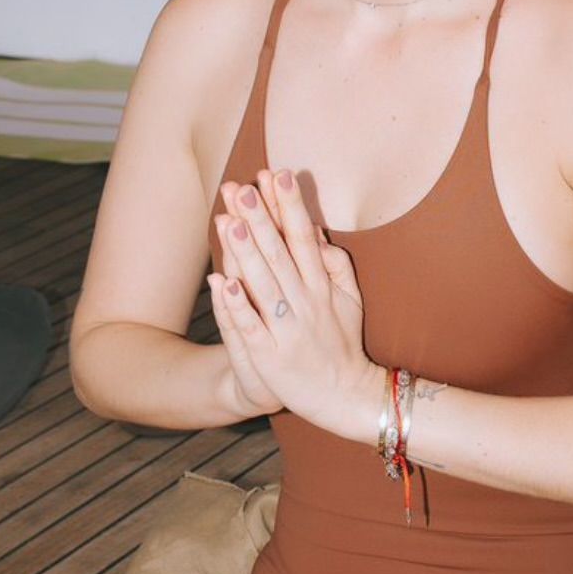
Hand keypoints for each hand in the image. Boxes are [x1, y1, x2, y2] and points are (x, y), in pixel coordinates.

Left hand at [207, 167, 380, 439]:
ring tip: (228, 221)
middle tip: (242, 187)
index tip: (277, 175)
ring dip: (245, 253)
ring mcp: (288, 331)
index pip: (303, 238)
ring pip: (263, 286)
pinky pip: (252, 328)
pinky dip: (237, 306)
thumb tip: (317, 231)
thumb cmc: (342, 345)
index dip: (289, 206)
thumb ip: (337, 265)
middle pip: (279, 255)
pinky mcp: (271, 357)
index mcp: (322, 287)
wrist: (347, 398)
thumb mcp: (350, 301)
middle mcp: (306, 304)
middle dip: (260, 220)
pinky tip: (222, 282)